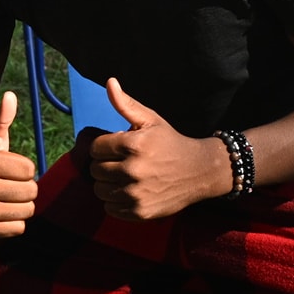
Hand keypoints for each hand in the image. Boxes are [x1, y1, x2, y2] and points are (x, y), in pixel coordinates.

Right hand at [0, 91, 37, 237]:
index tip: (9, 167)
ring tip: (6, 197)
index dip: (23, 168)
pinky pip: (19, 229)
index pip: (29, 169)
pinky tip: (1, 211)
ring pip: (28, 211)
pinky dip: (15, 222)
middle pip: (31, 191)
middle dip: (25, 187)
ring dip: (22, 205)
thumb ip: (2, 118)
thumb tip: (11, 96)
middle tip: (8, 183)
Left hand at [87, 80, 229, 220]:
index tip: (118, 147)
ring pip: (99, 190)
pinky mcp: (140, 212)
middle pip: (95, 169)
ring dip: (107, 184)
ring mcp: (136, 193)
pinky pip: (109, 208)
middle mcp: (133, 170)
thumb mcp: (151, 120)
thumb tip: (109, 82)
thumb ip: (126, 104)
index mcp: (133, 145)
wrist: (199, 171)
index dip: (104, 146)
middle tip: (121, 162)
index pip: (95, 148)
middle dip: (105, 164)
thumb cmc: (170, 142)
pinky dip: (114, 202)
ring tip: (124, 177)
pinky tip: (129, 192)